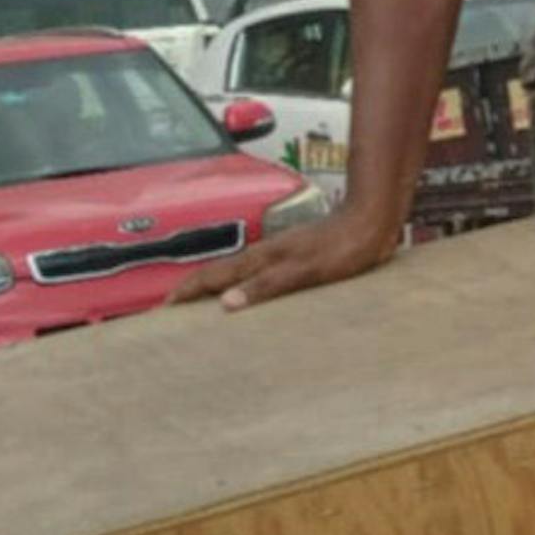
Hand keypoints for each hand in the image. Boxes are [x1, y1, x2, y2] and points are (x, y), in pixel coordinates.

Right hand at [174, 208, 398, 313]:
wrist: (372, 222)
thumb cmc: (344, 247)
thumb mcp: (305, 271)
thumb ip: (267, 285)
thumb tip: (225, 303)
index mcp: (261, 258)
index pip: (212, 275)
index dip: (185, 292)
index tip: (161, 308)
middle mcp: (265, 255)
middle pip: (219, 274)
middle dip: (192, 291)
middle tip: (171, 312)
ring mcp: (279, 256)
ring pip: (237, 275)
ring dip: (216, 290)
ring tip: (201, 311)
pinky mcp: (295, 260)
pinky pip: (258, 277)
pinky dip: (243, 289)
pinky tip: (250, 300)